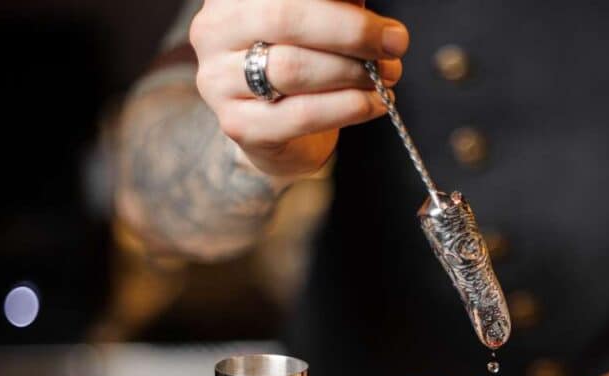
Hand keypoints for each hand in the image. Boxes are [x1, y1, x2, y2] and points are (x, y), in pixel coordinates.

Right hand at [190, 0, 407, 181]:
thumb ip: (338, 3)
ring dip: (353, 72)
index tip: (386, 22)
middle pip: (286, 19)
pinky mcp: (238, 125)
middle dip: (351, 32)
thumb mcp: (318, 20)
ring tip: (386, 76)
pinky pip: (301, 115)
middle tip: (395, 45)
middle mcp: (214, 31)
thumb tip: (373, 14)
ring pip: (293, 69)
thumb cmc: (302, 60)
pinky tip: (374, 103)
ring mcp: (218, 81)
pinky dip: (348, 108)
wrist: (278, 129)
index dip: (341, 6)